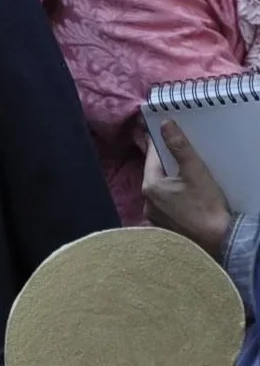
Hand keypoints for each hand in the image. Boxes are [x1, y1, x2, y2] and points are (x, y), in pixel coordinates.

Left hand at [143, 120, 231, 257]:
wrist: (218, 240)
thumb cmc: (207, 207)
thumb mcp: (195, 171)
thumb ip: (179, 147)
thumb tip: (165, 125)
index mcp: (150, 186)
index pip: (152, 158)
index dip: (159, 145)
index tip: (163, 134)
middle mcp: (146, 202)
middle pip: (155, 175)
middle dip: (166, 165)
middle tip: (179, 156)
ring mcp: (154, 217)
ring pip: (160, 191)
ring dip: (170, 183)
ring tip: (185, 177)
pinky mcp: (164, 227)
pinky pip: (165, 205)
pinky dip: (173, 198)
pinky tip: (185, 197)